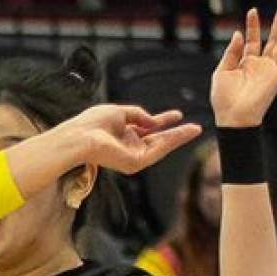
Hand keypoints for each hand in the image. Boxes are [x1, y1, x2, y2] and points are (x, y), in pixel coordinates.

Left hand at [48, 103, 202, 176]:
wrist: (80, 138)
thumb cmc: (92, 124)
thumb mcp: (119, 112)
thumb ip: (138, 114)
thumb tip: (154, 121)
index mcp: (120, 134)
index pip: (145, 127)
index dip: (161, 121)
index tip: (177, 115)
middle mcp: (127, 147)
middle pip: (156, 139)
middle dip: (175, 133)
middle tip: (196, 127)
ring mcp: (130, 156)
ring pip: (160, 146)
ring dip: (179, 138)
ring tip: (196, 129)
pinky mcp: (134, 163)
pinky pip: (157, 151)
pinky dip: (172, 142)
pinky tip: (184, 133)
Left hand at [211, 6, 276, 131]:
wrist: (233, 116)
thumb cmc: (224, 98)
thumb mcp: (222, 71)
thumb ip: (231, 52)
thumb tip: (238, 33)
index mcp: (246, 63)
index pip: (252, 39)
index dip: (253, 25)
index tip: (252, 10)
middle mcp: (260, 65)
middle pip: (272, 39)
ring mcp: (270, 70)